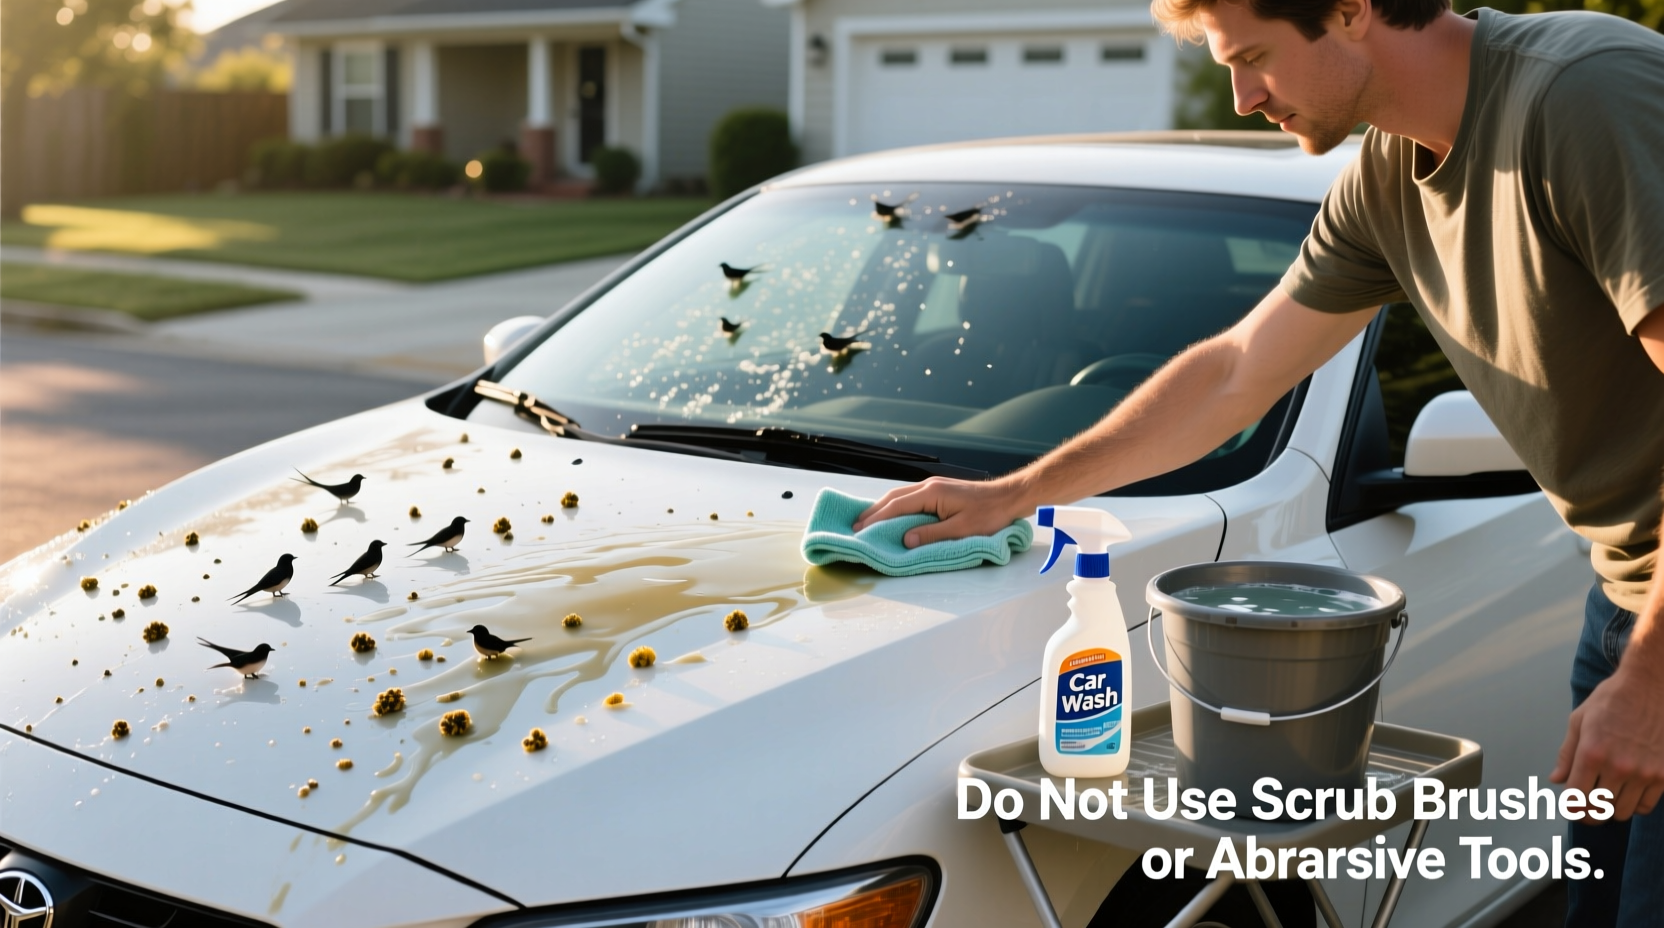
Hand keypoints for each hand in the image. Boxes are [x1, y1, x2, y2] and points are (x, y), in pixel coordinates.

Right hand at [853, 476, 1031, 547]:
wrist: (1009, 497)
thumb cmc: (989, 515)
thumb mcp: (961, 530)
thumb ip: (931, 535)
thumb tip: (905, 540)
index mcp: (931, 493)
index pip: (896, 506)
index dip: (876, 518)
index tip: (859, 530)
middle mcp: (929, 486)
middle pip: (893, 497)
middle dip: (873, 511)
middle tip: (855, 526)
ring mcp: (934, 486)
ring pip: (900, 495)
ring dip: (882, 507)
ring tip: (867, 521)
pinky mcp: (940, 490)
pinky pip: (910, 497)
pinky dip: (896, 505)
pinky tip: (892, 514)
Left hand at [1551, 661, 1663, 819]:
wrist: (1652, 685)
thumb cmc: (1612, 699)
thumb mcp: (1579, 720)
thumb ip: (1567, 754)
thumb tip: (1556, 780)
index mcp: (1591, 753)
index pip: (1576, 798)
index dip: (1571, 809)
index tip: (1572, 809)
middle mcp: (1618, 766)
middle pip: (1599, 810)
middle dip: (1589, 813)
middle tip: (1588, 808)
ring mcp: (1644, 772)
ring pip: (1623, 812)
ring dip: (1612, 809)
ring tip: (1609, 797)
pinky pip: (1647, 806)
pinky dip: (1636, 805)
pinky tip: (1629, 793)